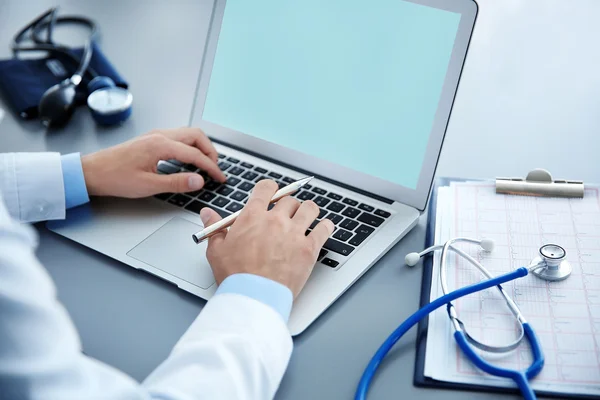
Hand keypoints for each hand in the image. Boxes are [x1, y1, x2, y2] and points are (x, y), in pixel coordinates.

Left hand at [81, 128, 225, 197]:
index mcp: (161, 145)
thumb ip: (177, 182)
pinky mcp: (151, 139)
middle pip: (196, 135)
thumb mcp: (149, 185)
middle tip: (215, 168)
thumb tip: (199, 181)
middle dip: (210, 151)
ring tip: (206, 164)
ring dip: (201, 147)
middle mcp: (160, 135)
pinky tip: (189, 159)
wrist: (92, 172)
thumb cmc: (115, 178)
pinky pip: (178, 137)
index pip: (196, 154)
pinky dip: (190, 146)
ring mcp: (155, 135)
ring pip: (188, 134)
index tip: (220, 177)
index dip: (211, 167)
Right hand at [200, 180, 334, 297]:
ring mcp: (294, 233)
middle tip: (286, 216)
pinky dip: (325, 226)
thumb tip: (207, 213)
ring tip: (306, 218)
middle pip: (289, 200)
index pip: (267, 188)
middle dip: (288, 206)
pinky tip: (323, 228)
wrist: (254, 296)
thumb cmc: (235, 276)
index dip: (270, 190)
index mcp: (253, 216)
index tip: (272, 195)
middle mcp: (276, 220)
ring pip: (310, 208)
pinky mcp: (309, 248)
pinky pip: (324, 228)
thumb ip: (214, 228)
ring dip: (308, 211)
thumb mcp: (217, 250)